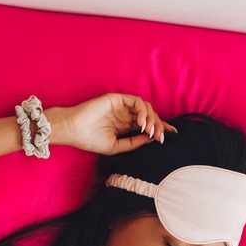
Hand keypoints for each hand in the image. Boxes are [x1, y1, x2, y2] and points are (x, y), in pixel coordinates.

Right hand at [52, 94, 175, 154]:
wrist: (74, 131)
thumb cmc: (90, 140)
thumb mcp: (116, 147)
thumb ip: (134, 142)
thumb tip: (152, 138)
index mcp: (126, 126)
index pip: (148, 125)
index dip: (161, 128)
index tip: (172, 135)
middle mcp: (126, 115)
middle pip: (150, 116)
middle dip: (158, 125)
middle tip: (160, 137)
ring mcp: (122, 106)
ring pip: (146, 107)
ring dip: (152, 119)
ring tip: (150, 131)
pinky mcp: (117, 99)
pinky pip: (136, 102)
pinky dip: (142, 111)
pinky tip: (141, 123)